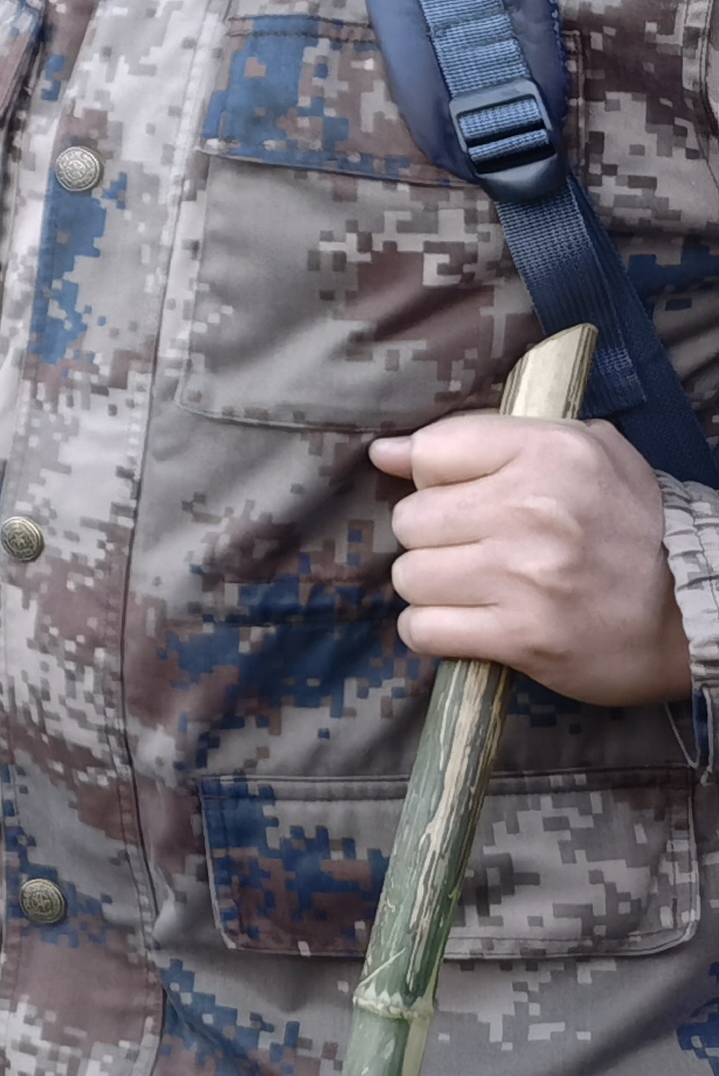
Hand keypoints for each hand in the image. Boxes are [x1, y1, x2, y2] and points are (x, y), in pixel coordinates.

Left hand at [370, 408, 692, 705]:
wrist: (696, 611)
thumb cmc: (632, 527)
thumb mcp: (583, 456)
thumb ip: (485, 438)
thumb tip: (387, 451)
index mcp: (551, 452)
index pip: (430, 452)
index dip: (434, 480)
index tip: (460, 498)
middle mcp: (534, 510)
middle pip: (411, 520)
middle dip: (433, 538)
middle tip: (474, 550)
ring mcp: (526, 576)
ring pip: (410, 576)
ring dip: (432, 588)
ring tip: (476, 588)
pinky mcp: (524, 636)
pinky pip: (424, 629)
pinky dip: (433, 631)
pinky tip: (467, 624)